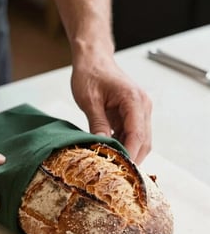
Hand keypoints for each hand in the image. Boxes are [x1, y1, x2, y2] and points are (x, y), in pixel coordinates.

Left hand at [71, 48, 151, 163]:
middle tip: (115, 174)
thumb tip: (102, 146)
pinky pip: (132, 134)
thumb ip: (97, 124)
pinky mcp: (133, 113)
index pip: (137, 135)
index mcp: (134, 100)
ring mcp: (140, 109)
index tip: (121, 171)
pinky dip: (124, 145)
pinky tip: (111, 153)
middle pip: (144, 141)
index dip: (130, 155)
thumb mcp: (89, 101)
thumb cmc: (90, 74)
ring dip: (128, 153)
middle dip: (131, 158)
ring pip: (140, 140)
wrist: (93, 59)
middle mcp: (142, 105)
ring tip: (112, 166)